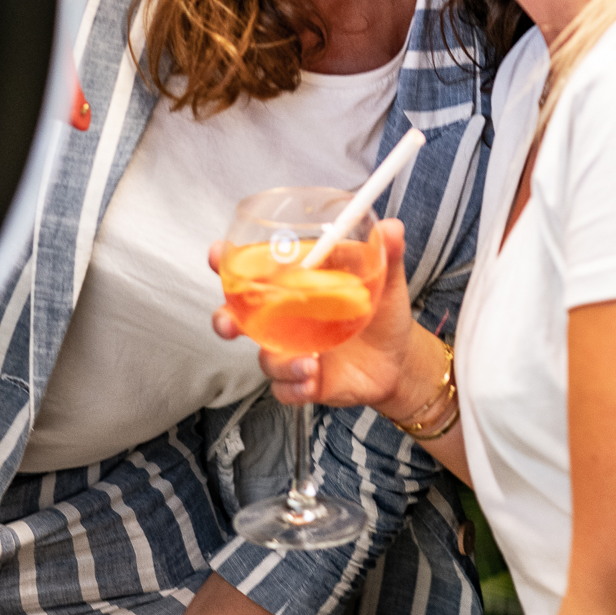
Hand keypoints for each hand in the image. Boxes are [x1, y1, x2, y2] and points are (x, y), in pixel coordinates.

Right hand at [211, 221, 431, 417]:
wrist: (399, 359)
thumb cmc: (383, 312)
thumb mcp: (387, 280)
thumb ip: (387, 254)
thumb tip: (392, 227)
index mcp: (298, 285)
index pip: (255, 270)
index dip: (228, 262)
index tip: (216, 254)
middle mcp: (286, 318)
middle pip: (239, 317)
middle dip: (225, 319)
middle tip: (230, 323)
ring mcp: (291, 351)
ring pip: (264, 357)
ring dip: (280, 361)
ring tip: (310, 361)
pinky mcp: (302, 381)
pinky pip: (284, 388)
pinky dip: (294, 385)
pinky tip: (313, 379)